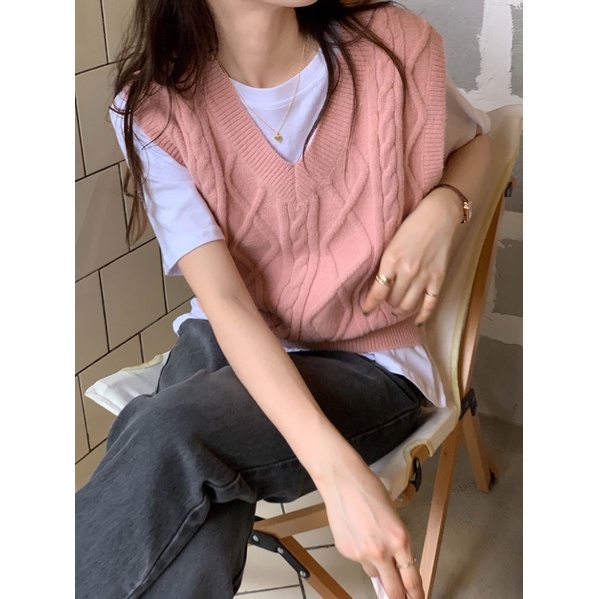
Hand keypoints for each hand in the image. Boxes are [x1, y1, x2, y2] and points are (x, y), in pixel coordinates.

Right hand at [319, 464, 423, 598]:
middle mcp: (382, 552)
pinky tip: (357, 533)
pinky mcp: (346, 552)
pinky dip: (360, 553)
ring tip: (371, 542)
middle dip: (398, 597)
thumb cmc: (368, 490)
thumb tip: (399, 564)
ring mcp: (361, 554)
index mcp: (400, 540)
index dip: (417, 595)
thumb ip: (397, 543)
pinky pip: (358, 561)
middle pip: (394, 591)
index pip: (412, 580)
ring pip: (374, 574)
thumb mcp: (393, 517)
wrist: (342, 481)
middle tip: (400, 597)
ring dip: (377, 568)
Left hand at [361, 188, 462, 324]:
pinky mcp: (438, 278)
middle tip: (386, 301)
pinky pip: (430, 303)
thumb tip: (377, 284)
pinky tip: (416, 321)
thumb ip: (384, 263)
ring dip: (401, 309)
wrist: (438, 215)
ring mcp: (424, 276)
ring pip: (409, 305)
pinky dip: (422, 315)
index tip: (367, 310)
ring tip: (397, 307)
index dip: (371, 305)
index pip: (378, 292)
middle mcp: (407, 271)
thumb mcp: (390, 243)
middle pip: (393, 301)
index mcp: (391, 260)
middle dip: (387, 304)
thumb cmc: (410, 225)